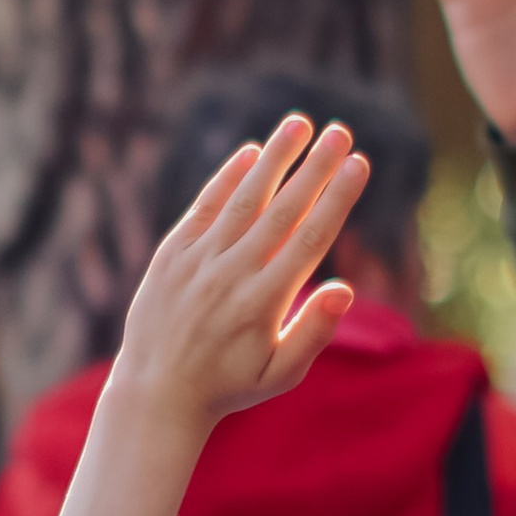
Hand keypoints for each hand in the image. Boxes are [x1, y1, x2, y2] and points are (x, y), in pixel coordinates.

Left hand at [46, 117, 368, 515]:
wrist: (155, 392)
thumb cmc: (227, 386)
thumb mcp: (280, 375)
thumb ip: (313, 332)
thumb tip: (345, 289)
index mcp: (265, 302)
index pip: (310, 237)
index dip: (337, 197)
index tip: (359, 163)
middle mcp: (233, 274)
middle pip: (283, 209)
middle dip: (315, 167)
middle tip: (341, 131)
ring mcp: (200, 261)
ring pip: (244, 199)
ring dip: (275, 159)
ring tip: (300, 123)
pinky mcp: (172, 254)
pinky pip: (205, 208)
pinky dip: (228, 179)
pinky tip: (251, 154)